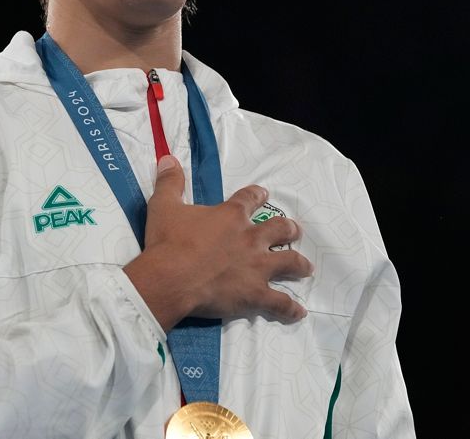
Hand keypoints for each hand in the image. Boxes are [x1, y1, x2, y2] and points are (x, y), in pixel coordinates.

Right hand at [123, 154, 312, 330]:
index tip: (263, 194)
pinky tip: (299, 312)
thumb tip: (167, 157)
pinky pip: (280, 303)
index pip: (250, 199)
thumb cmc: (167, 242)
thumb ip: (170, 182)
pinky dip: (291, 309)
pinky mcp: (255, 294)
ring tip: (306, 267)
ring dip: (299, 264)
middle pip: (280, 229)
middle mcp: (250, 238)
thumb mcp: (163, 205)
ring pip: (289, 262)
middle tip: (293, 231)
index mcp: (231, 216)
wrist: (170, 277)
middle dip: (289, 230)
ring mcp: (257, 267)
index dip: (257, 195)